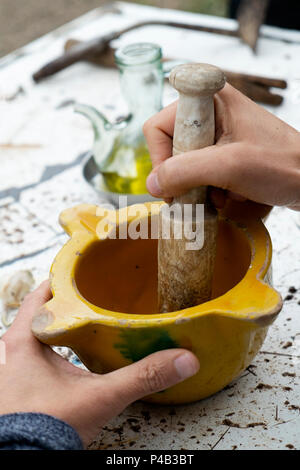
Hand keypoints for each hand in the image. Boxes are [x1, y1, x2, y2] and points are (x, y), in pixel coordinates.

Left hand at [0, 281, 198, 446]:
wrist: (26, 462)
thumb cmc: (46, 429)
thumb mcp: (101, 396)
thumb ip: (143, 376)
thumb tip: (182, 360)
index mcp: (22, 342)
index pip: (40, 295)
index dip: (63, 281)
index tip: (85, 273)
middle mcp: (11, 352)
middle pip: (41, 313)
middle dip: (68, 304)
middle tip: (94, 295)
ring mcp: (13, 370)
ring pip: (39, 336)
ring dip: (62, 328)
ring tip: (88, 321)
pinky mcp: (19, 387)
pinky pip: (37, 356)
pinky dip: (56, 350)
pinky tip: (75, 356)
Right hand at [144, 84, 299, 210]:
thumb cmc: (282, 165)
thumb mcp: (229, 167)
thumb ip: (185, 172)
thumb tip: (152, 184)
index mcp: (209, 100)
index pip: (158, 128)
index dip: (161, 159)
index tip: (176, 183)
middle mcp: (209, 113)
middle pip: (169, 149)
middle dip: (183, 178)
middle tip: (200, 193)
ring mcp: (217, 134)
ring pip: (183, 165)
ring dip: (196, 188)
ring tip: (220, 196)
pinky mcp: (224, 152)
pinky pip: (199, 173)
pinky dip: (208, 190)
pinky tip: (228, 196)